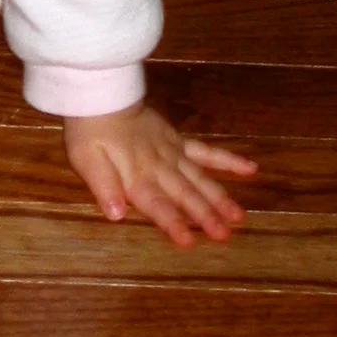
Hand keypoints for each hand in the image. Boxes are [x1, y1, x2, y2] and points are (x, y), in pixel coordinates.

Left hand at [64, 101, 256, 246]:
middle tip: (225, 235)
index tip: (189, 242)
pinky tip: (251, 168)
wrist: (101, 94)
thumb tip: (116, 215)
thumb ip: (104, 187)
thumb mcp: (85, 160)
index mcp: (138, 177)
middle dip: (205, 216)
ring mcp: (173, 152)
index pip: (157, 205)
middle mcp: (160, 168)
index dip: (172, 223)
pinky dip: (228, 160)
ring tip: (240, 216)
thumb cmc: (89, 131)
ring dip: (220, 197)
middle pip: (185, 194)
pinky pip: (206, 151)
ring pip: (201, 177)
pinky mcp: (178, 139)